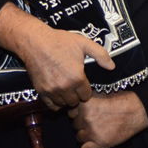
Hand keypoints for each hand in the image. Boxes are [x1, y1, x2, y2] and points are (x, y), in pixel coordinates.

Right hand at [0, 4, 114, 110]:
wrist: (35, 42)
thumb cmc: (60, 41)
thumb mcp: (83, 43)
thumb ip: (101, 55)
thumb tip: (112, 67)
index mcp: (77, 78)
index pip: (86, 95)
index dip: (86, 89)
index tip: (83, 83)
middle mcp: (65, 88)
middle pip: (75, 102)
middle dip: (77, 95)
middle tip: (74, 86)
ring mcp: (52, 91)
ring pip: (64, 105)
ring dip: (67, 99)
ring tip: (66, 89)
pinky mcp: (41, 91)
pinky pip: (52, 106)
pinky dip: (56, 103)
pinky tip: (57, 93)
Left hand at [68, 92, 147, 147]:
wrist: (137, 111)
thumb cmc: (122, 100)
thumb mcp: (101, 94)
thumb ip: (87, 100)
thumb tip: (77, 103)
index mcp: (85, 105)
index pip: (71, 112)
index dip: (78, 113)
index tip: (85, 113)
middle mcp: (86, 118)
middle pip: (74, 125)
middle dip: (82, 124)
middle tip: (94, 122)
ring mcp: (92, 132)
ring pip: (79, 137)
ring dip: (85, 135)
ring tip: (96, 131)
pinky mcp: (100, 143)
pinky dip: (89, 147)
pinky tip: (95, 142)